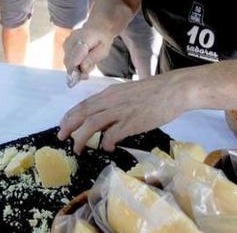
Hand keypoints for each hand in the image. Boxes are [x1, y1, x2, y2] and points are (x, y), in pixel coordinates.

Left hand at [57, 75, 186, 153]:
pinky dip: (106, 143)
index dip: (70, 115)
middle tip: (61, 138)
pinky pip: (112, 135)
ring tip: (78, 148)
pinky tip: (108, 148)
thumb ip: (115, 102)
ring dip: (81, 138)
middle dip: (68, 126)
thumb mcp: (128, 92)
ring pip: (91, 124)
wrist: (174, 89)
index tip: (63, 125)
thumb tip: (105, 117)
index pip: (83, 104)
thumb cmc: (155, 91)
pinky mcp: (132, 122)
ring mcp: (121, 111)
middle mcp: (111, 100)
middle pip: (82, 113)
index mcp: (110, 93)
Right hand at [62, 26, 112, 79]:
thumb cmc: (101, 40)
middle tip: (87, 75)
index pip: (75, 56)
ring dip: (76, 68)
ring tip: (88, 63)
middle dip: (78, 71)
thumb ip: (92, 59)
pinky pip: (67, 60)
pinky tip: (83, 60)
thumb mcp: (103, 50)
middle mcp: (72, 39)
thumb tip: (82, 69)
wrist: (97, 28)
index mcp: (84, 38)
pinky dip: (74, 64)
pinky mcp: (65, 46)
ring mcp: (67, 42)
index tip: (85, 76)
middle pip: (69, 61)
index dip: (77, 69)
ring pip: (67, 62)